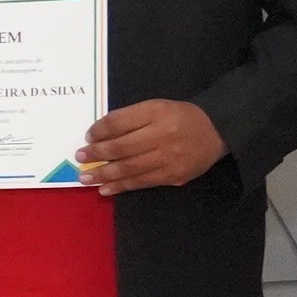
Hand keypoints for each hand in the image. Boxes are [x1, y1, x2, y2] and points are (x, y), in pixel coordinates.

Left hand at [78, 98, 224, 194]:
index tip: (87, 137)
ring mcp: (169, 159)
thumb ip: (129, 119)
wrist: (216, 130)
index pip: (120, 122)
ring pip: (130, 168)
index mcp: (157, 113)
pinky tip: (106, 189)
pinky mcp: (174, 176)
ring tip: (86, 178)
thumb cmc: (179, 117)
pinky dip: (122, 186)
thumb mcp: (155, 107)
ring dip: (104, 174)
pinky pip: (143, 182)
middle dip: (97, 154)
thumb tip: (99, 134)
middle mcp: (163, 136)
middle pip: (123, 147)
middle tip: (80, 158)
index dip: (100, 130)